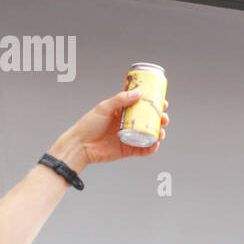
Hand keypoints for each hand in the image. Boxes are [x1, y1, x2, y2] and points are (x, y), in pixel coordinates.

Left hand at [49, 90, 169, 171]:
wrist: (80, 145)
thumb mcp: (104, 108)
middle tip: (163, 117)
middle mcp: (127, 124)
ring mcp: (129, 138)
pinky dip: (152, 149)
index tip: (162, 102)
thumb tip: (139, 93)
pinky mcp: (128, 150)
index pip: (141, 107)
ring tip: (161, 131)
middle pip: (148, 121)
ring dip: (158, 133)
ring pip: (148, 135)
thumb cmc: (88, 125)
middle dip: (159, 119)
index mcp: (122, 112)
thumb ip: (120, 100)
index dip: (153, 104)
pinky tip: (156, 144)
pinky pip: (143, 150)